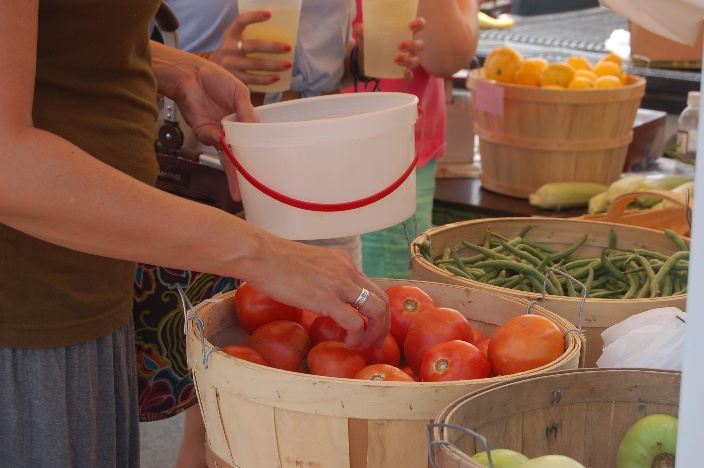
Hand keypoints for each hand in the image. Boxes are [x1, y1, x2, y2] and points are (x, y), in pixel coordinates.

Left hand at [151, 42, 255, 199]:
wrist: (190, 74)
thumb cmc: (215, 79)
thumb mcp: (239, 92)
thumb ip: (246, 110)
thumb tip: (253, 126)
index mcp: (244, 122)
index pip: (255, 142)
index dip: (261, 155)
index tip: (269, 170)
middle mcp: (232, 132)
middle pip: (242, 157)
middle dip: (246, 176)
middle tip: (255, 192)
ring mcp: (218, 134)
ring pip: (229, 158)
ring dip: (234, 174)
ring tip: (240, 190)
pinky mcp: (204, 133)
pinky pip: (216, 143)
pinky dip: (224, 146)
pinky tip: (231, 150)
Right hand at [211, 10, 292, 86]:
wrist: (215, 67)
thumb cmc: (233, 49)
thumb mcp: (235, 38)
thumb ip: (249, 35)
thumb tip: (278, 34)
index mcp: (230, 34)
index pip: (241, 21)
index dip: (254, 17)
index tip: (269, 15)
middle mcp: (229, 48)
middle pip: (254, 46)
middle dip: (273, 47)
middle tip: (288, 48)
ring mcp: (231, 64)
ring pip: (256, 64)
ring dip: (275, 65)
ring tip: (288, 65)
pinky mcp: (235, 78)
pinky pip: (254, 79)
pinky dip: (267, 79)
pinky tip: (277, 77)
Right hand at [244, 238, 390, 348]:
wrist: (261, 255)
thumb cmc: (273, 261)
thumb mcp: (308, 264)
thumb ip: (320, 276)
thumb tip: (315, 293)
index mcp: (343, 261)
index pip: (370, 286)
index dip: (374, 309)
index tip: (369, 324)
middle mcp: (347, 270)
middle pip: (381, 298)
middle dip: (383, 323)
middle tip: (376, 341)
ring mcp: (340, 283)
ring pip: (376, 309)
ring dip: (376, 331)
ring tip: (366, 345)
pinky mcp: (328, 299)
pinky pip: (355, 322)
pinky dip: (357, 337)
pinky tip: (349, 343)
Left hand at [353, 17, 425, 80]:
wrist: (362, 59)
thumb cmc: (369, 41)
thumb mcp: (365, 34)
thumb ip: (361, 29)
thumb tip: (360, 30)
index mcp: (403, 32)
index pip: (419, 25)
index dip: (420, 24)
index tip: (411, 25)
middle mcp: (408, 46)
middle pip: (420, 45)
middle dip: (413, 45)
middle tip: (400, 46)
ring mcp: (406, 60)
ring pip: (416, 61)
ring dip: (409, 60)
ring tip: (395, 59)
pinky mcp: (400, 72)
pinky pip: (410, 76)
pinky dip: (408, 76)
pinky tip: (403, 73)